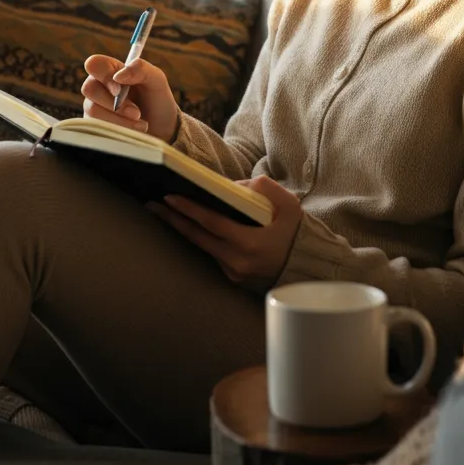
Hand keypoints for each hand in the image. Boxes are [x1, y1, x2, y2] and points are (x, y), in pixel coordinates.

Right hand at [83, 54, 179, 141]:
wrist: (162, 129)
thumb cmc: (157, 100)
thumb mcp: (156, 79)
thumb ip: (140, 69)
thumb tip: (118, 76)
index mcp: (111, 70)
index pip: (94, 64)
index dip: (104, 76)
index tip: (119, 90)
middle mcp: (98, 87)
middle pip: (89, 89)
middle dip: (115, 104)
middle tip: (136, 113)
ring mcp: (94, 107)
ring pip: (93, 111)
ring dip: (120, 119)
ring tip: (140, 124)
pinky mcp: (95, 126)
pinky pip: (97, 128)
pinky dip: (119, 130)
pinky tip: (133, 131)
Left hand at [146, 176, 302, 285]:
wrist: (311, 268)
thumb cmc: (299, 234)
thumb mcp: (289, 205)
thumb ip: (263, 188)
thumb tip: (233, 186)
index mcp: (249, 244)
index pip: (211, 223)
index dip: (189, 210)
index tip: (169, 197)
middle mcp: (237, 262)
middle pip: (197, 238)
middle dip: (173, 220)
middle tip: (152, 205)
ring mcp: (234, 273)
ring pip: (203, 247)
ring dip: (185, 229)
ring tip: (165, 212)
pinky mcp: (234, 278)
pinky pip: (213, 254)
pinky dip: (202, 239)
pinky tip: (189, 226)